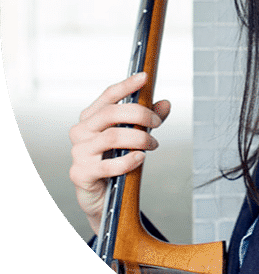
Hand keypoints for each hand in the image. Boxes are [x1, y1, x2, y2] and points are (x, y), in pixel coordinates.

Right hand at [69, 72, 170, 233]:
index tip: (145, 77)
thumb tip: (166, 103)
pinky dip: (129, 160)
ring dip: (140, 138)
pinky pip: (108, 164)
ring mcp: (79, 152)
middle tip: (157, 122)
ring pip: (113, 136)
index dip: (127, 85)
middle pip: (111, 113)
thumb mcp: (136, 136)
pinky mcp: (80, 173)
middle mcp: (81, 131)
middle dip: (140, 114)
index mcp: (92, 117)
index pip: (108, 95)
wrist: (103, 197)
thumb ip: (150, 119)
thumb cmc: (116, 160)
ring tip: (152, 144)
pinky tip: (139, 159)